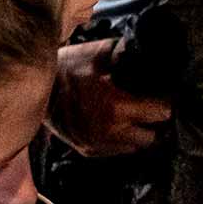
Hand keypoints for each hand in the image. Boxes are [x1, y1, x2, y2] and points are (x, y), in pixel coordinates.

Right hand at [50, 39, 173, 155]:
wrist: (36, 89)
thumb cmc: (70, 67)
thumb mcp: (101, 54)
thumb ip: (129, 56)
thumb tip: (152, 52)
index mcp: (117, 108)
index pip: (161, 113)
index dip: (166, 102)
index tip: (165, 94)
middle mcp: (111, 132)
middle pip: (153, 136)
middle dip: (156, 122)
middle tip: (153, 107)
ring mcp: (99, 145)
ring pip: (137, 147)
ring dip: (139, 133)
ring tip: (137, 116)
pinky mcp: (89, 151)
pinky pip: (118, 151)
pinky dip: (123, 139)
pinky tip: (120, 124)